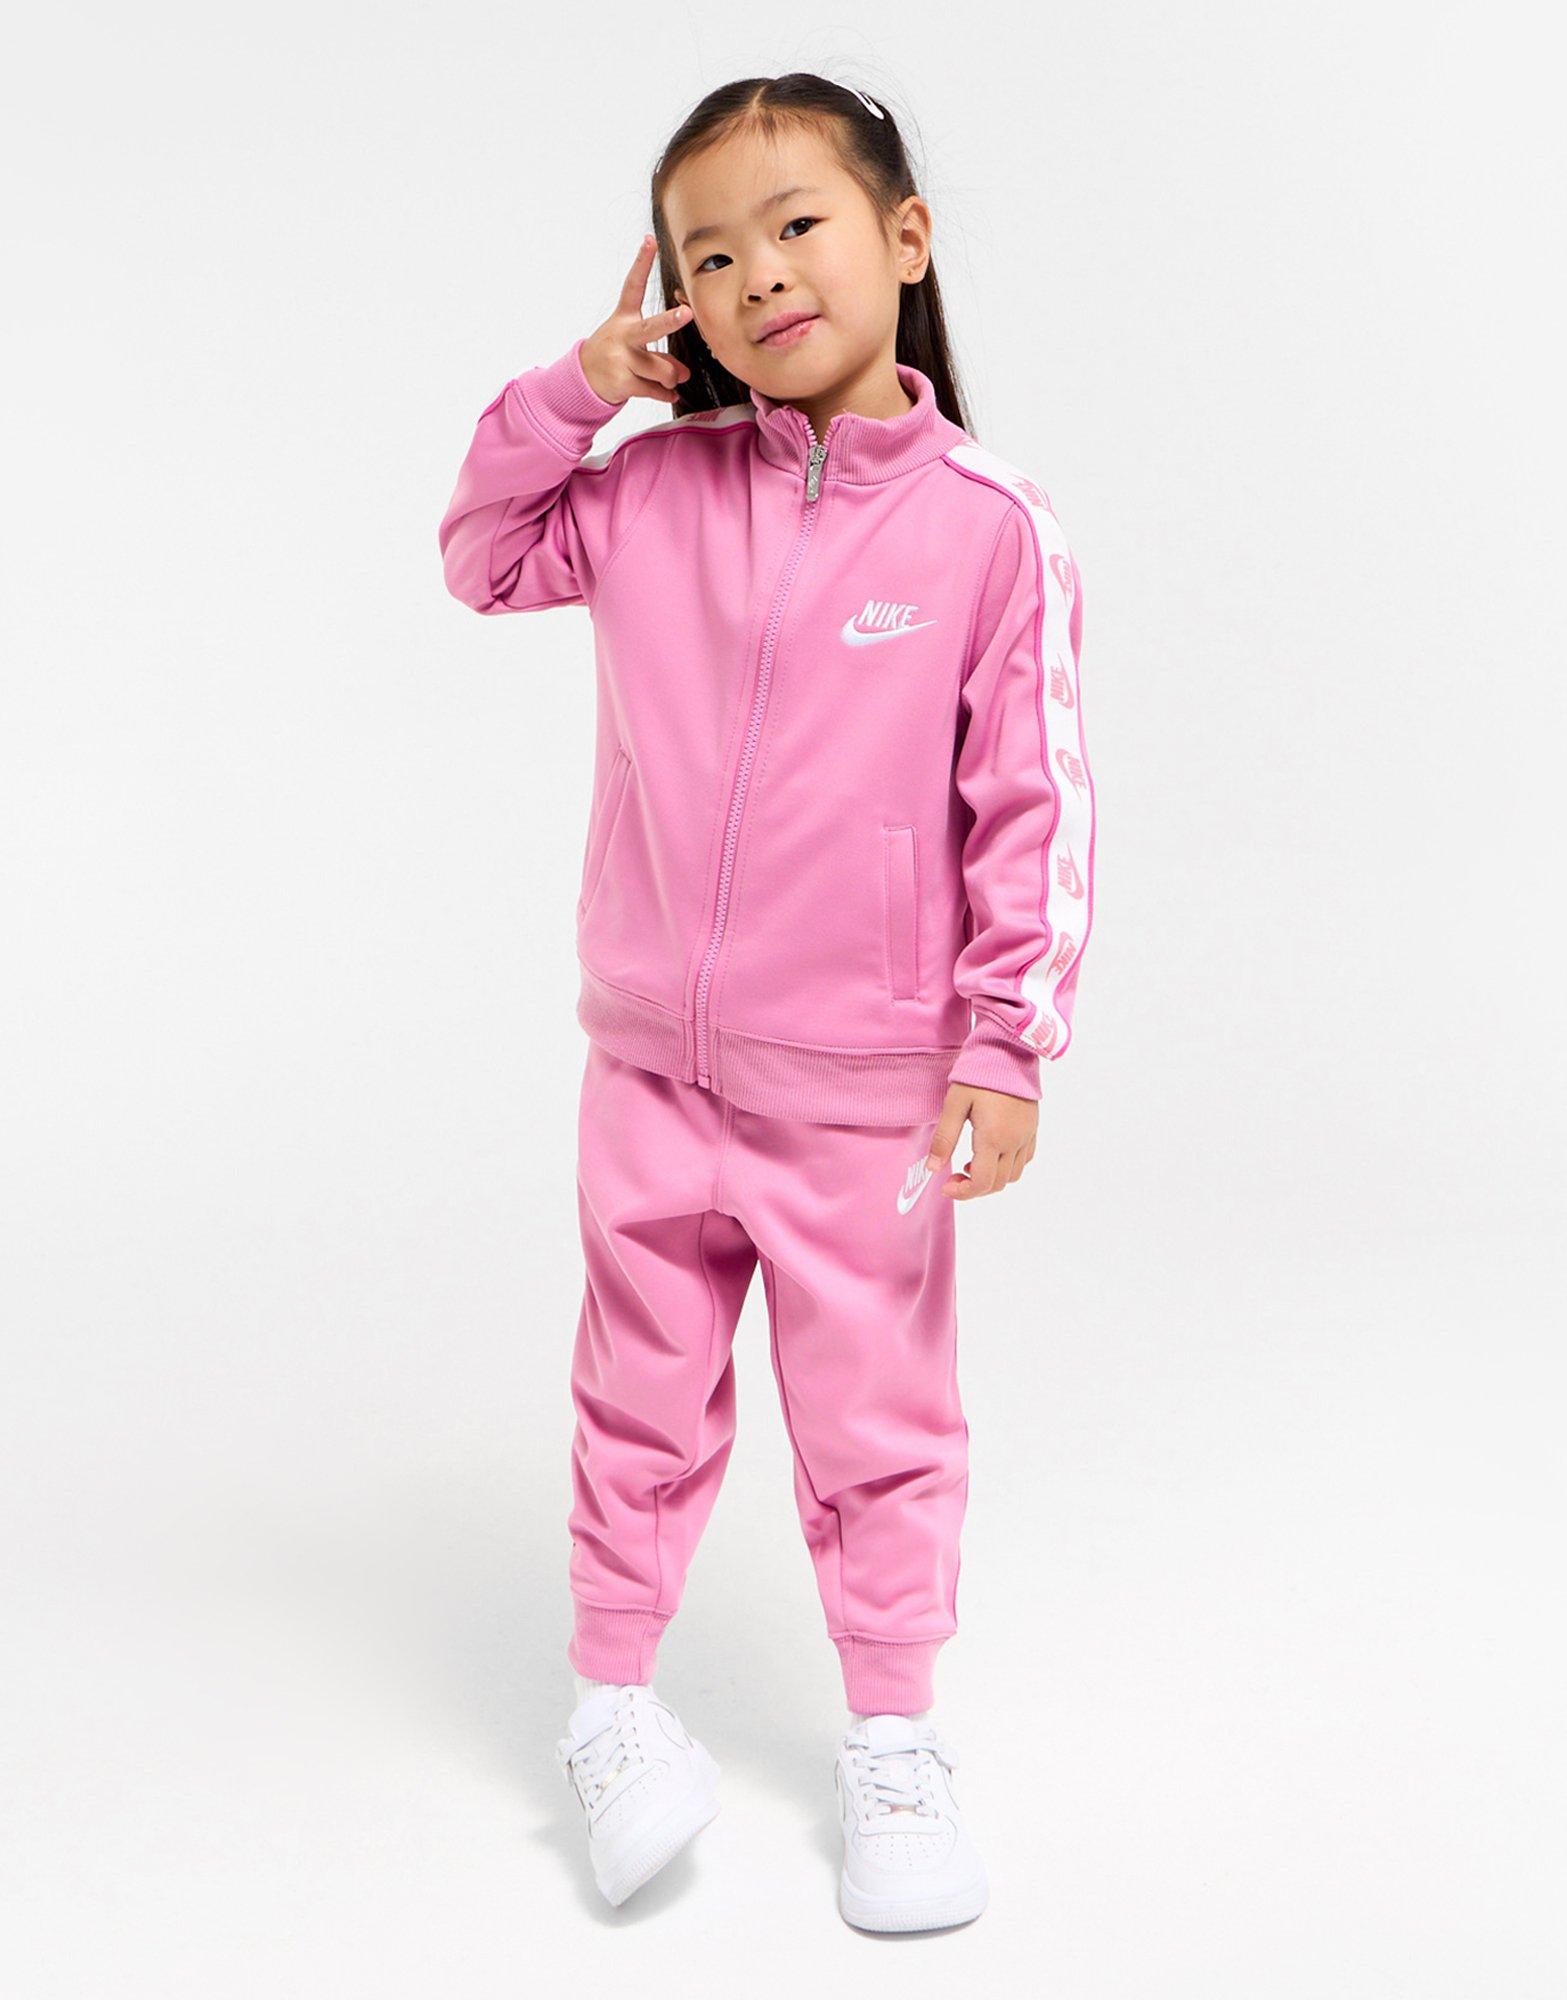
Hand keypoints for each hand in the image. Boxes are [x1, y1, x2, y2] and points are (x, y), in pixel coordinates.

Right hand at [579, 234, 693, 407]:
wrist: (585, 378)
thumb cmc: (616, 354)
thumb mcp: (635, 346)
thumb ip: (662, 355)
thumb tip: (684, 374)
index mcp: (625, 317)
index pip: (633, 285)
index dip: (642, 262)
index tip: (650, 240)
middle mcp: (623, 335)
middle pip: (651, 329)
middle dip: (671, 321)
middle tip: (687, 313)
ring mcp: (621, 359)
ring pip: (663, 369)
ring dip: (671, 377)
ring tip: (668, 379)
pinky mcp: (622, 381)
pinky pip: (655, 389)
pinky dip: (665, 393)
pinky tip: (669, 392)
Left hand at [926, 1083, 1037, 1200]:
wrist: (1008, 1049)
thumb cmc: (979, 1073)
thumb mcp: (954, 1104)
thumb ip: (944, 1139)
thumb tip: (932, 1169)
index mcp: (994, 1137)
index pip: (982, 1182)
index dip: (962, 1192)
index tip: (945, 1186)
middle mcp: (1015, 1141)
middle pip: (998, 1183)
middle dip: (974, 1187)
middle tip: (954, 1176)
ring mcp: (1027, 1135)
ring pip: (1013, 1175)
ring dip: (992, 1178)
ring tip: (972, 1164)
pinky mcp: (1033, 1128)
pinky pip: (1024, 1159)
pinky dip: (1008, 1166)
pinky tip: (992, 1152)